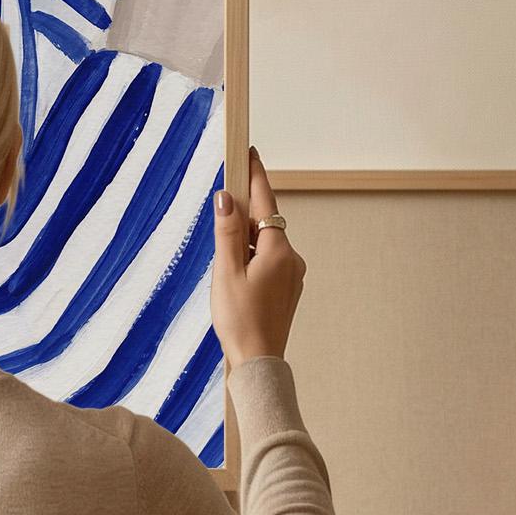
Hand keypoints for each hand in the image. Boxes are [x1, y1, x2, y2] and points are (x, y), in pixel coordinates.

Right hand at [212, 146, 302, 366]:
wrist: (258, 362)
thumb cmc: (239, 320)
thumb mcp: (226, 272)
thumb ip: (226, 233)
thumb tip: (227, 198)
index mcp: (278, 250)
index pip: (266, 202)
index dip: (255, 176)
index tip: (249, 152)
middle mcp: (292, 258)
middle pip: (266, 222)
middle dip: (244, 212)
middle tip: (223, 202)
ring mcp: (293, 274)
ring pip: (266, 243)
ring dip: (245, 240)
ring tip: (222, 256)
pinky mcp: (288, 288)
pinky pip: (269, 260)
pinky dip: (252, 256)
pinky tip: (235, 272)